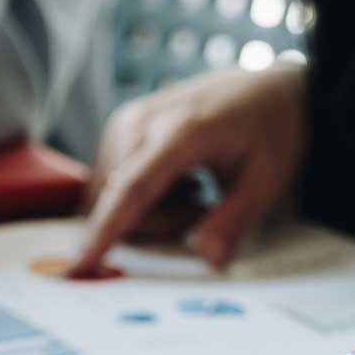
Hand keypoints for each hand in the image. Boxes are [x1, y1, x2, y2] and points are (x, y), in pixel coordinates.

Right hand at [72, 65, 306, 275]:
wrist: (273, 88)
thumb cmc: (273, 128)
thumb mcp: (268, 179)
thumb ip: (234, 221)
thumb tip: (207, 258)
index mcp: (179, 132)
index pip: (130, 190)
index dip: (105, 232)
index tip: (80, 266)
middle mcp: (141, 122)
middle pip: (121, 202)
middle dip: (158, 223)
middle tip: (203, 207)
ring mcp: (126, 122)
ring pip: (111, 196)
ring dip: (148, 210)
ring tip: (192, 190)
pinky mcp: (121, 127)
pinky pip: (112, 182)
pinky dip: (140, 195)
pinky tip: (175, 181)